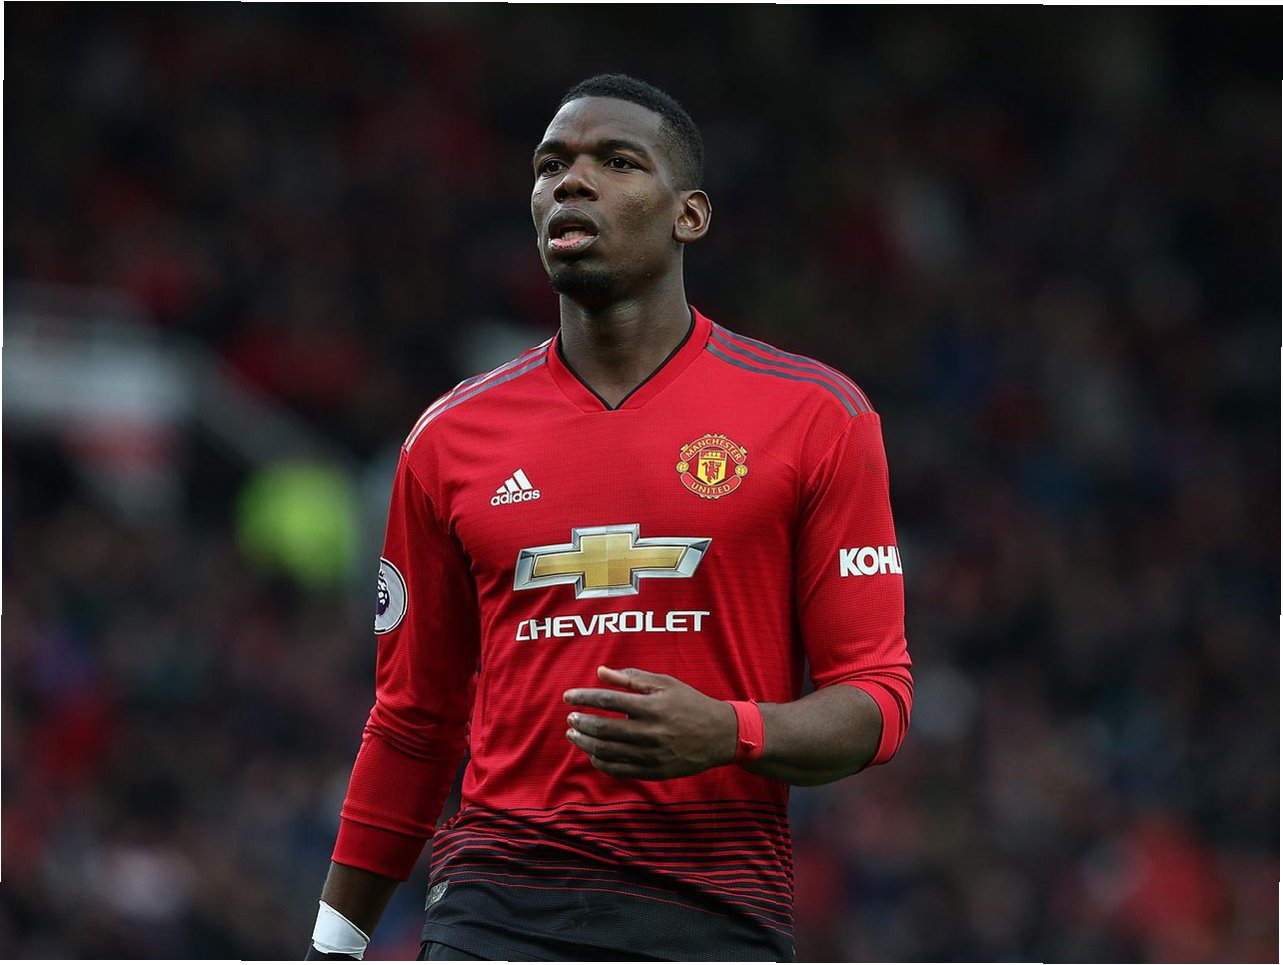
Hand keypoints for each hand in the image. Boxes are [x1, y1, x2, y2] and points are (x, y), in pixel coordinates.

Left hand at [562, 666, 737, 779]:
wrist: (720, 734)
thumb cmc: (690, 703)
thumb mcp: (665, 683)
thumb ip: (631, 678)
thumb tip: (600, 671)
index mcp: (653, 706)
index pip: (608, 700)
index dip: (584, 697)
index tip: (568, 697)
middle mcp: (651, 732)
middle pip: (604, 728)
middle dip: (581, 723)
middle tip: (570, 718)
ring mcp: (652, 755)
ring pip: (608, 751)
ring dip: (585, 743)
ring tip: (573, 735)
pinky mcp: (654, 772)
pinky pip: (620, 770)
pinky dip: (601, 762)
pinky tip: (592, 753)